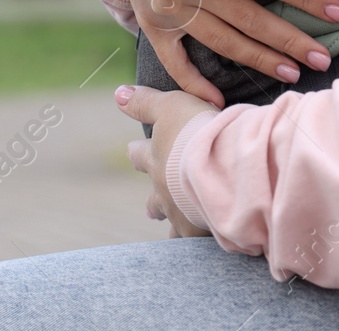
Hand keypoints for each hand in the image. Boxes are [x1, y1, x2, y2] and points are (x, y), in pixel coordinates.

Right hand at [108, 0, 338, 107]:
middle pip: (253, 18)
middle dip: (292, 40)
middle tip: (322, 58)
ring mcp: (174, 6)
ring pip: (224, 41)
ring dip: (259, 59)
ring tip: (293, 73)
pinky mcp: (152, 22)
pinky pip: (174, 60)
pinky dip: (194, 83)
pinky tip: (217, 101)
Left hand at [116, 84, 216, 237]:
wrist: (221, 166)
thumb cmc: (196, 132)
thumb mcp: (171, 106)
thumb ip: (145, 102)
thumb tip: (117, 93)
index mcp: (157, 160)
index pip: (141, 156)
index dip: (138, 153)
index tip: (133, 152)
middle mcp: (164, 190)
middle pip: (154, 199)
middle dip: (154, 203)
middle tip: (151, 210)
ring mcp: (181, 214)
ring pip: (174, 223)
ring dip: (176, 225)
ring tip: (177, 234)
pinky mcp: (200, 232)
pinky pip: (197, 241)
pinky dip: (200, 240)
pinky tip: (206, 245)